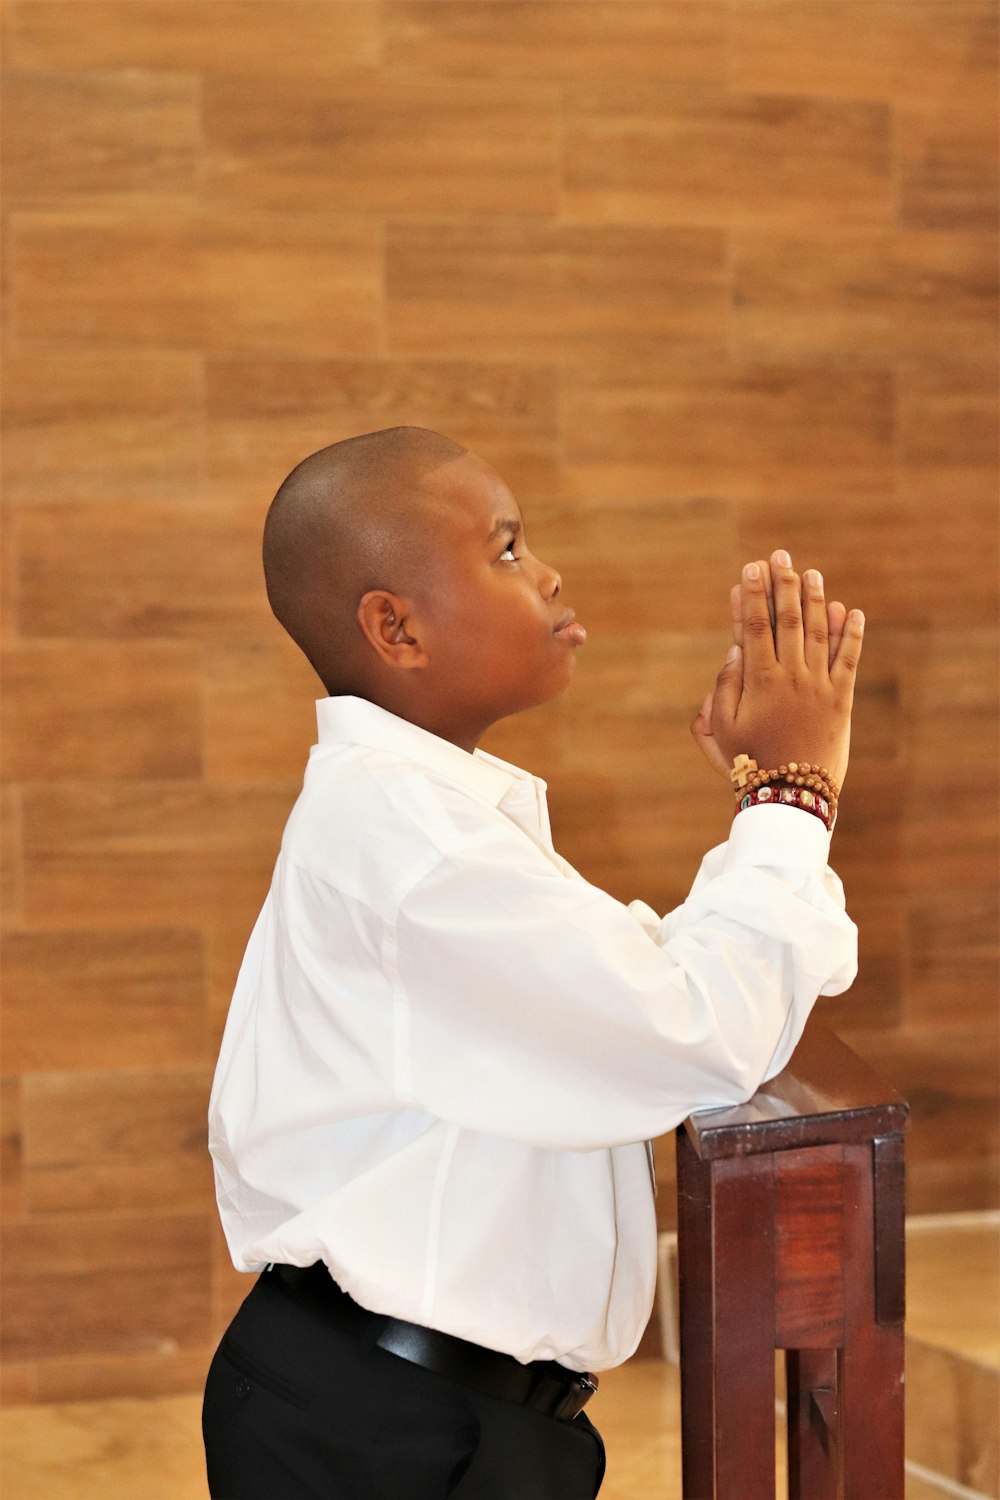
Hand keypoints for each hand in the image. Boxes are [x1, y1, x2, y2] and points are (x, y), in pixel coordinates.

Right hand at [691, 550, 863, 787]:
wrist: (791, 795)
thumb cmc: (748, 763)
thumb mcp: (722, 729)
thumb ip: (724, 686)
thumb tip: (734, 650)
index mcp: (759, 680)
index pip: (754, 626)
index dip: (752, 594)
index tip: (750, 569)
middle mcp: (791, 676)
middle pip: (788, 619)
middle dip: (783, 584)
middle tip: (781, 556)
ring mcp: (818, 686)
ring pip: (819, 632)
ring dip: (816, 599)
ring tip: (812, 573)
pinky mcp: (840, 700)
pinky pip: (848, 660)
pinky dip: (851, 634)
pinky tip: (852, 611)